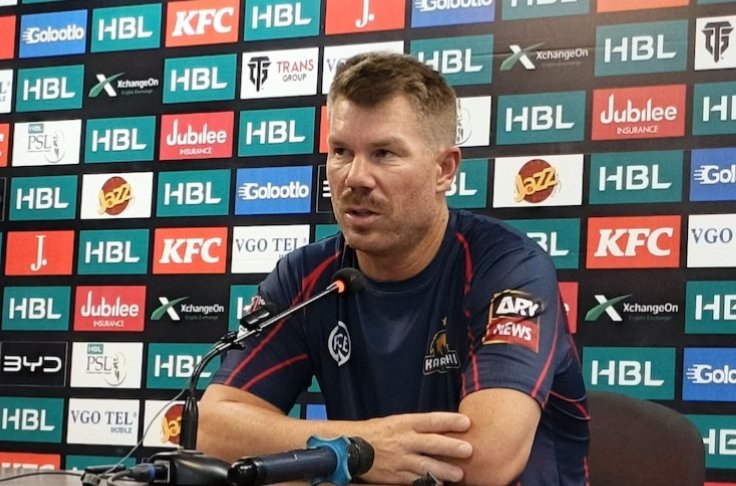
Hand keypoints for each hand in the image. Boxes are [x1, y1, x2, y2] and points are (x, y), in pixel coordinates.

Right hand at [356, 412, 472, 484]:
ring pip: (425, 465)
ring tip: (459, 474)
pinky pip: (414, 480)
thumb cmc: (378, 432)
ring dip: (443, 471)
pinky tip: (439, 484)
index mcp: (404, 423)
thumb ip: (417, 426)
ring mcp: (400, 459)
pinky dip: (428, 483)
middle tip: (468, 450)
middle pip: (431, 443)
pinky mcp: (395, 475)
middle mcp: (404, 440)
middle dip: (451, 447)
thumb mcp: (396, 422)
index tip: (466, 422)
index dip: (449, 421)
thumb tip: (443, 429)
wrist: (351, 448)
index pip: (431, 420)